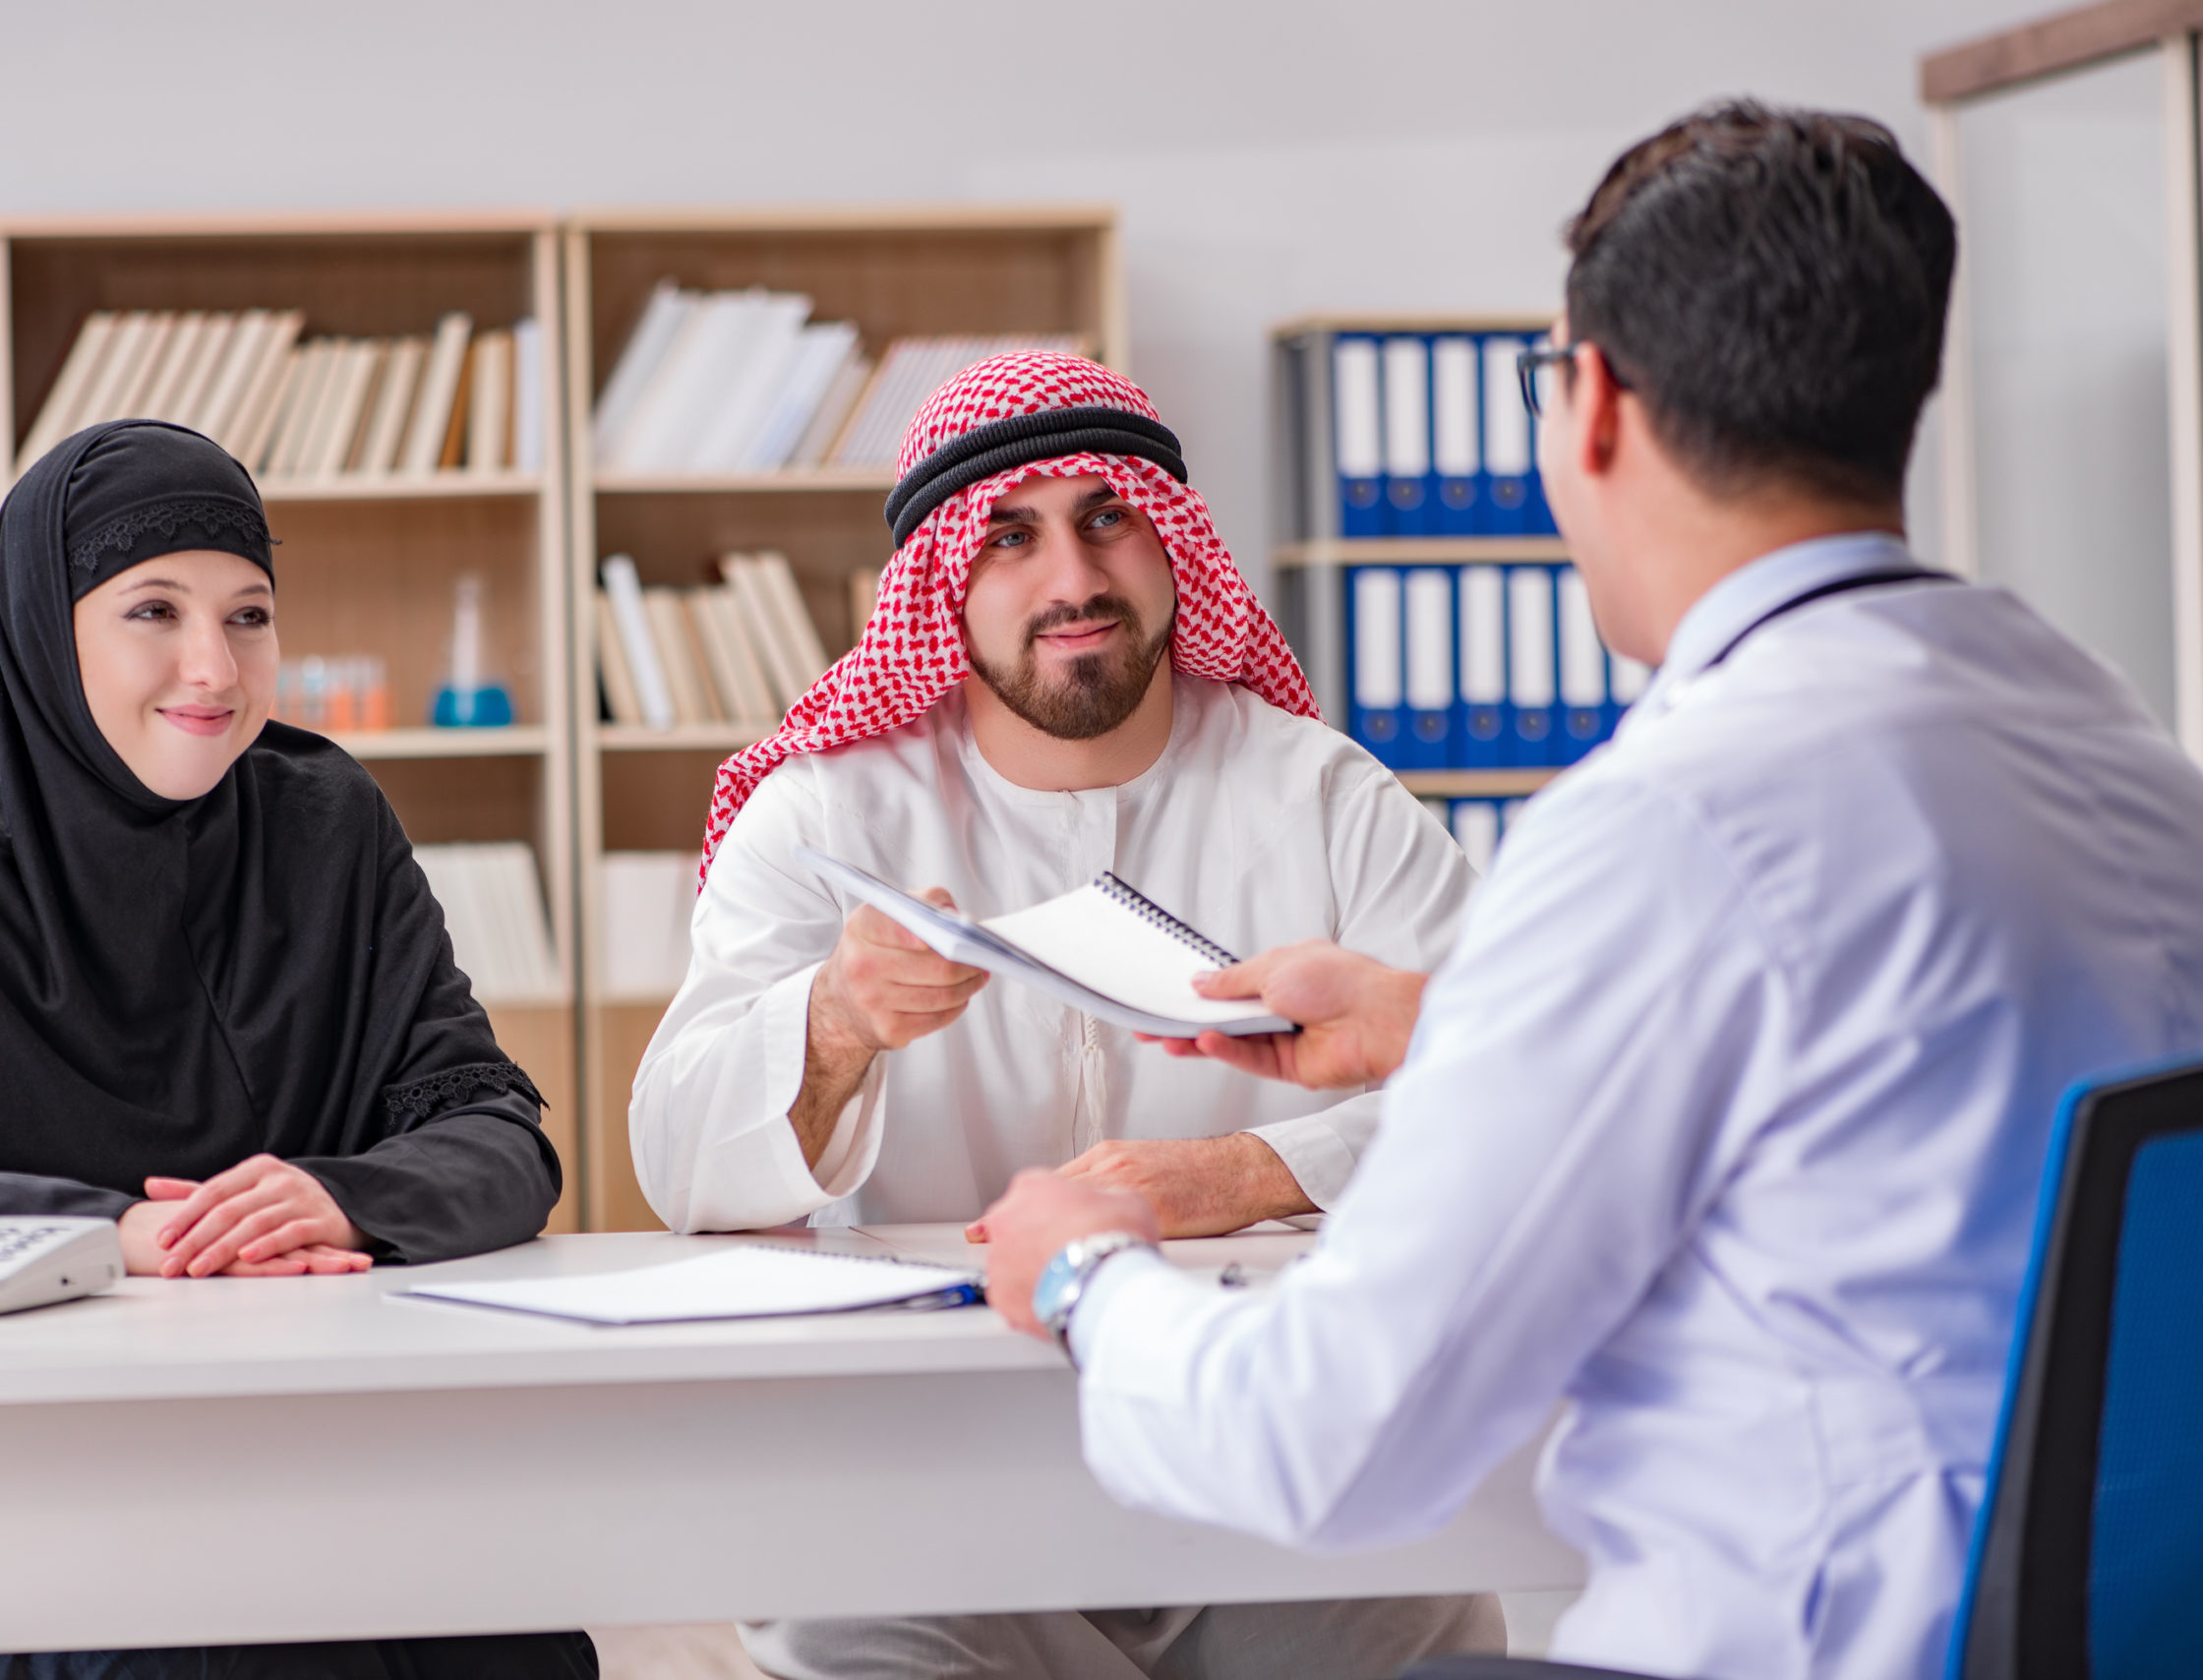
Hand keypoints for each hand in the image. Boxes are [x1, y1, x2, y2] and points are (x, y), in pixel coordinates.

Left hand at [140, 1157, 371, 1277]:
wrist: (347, 1204)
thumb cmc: (286, 1202)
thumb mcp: (244, 1190)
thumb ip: (198, 1190)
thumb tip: (151, 1185)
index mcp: (257, 1169)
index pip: (213, 1191)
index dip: (185, 1216)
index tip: (163, 1240)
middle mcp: (279, 1179)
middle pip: (230, 1211)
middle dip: (196, 1240)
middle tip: (172, 1265)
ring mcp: (302, 1198)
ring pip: (255, 1224)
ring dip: (223, 1249)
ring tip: (199, 1269)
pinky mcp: (322, 1220)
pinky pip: (291, 1232)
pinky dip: (268, 1245)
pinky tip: (248, 1258)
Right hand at [810, 892, 988, 1054]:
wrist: (840, 999)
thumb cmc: (874, 948)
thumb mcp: (887, 915)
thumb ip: (925, 903)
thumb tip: (959, 918)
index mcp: (861, 928)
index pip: (899, 926)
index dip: (929, 932)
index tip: (956, 934)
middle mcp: (861, 966)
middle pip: (938, 967)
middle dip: (970, 964)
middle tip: (983, 959)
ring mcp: (872, 1002)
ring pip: (943, 995)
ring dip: (969, 986)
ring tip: (978, 976)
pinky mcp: (888, 1030)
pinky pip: (938, 1018)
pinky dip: (957, 1006)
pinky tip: (960, 996)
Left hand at [965, 1134, 1311, 1241]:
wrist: (1240, 1172)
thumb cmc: (1199, 1177)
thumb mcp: (1142, 1173)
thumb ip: (1106, 1190)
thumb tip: (1073, 1219)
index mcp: (1107, 1158)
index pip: (1045, 1185)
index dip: (1012, 1210)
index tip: (984, 1226)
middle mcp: (1110, 1167)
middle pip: (1045, 1196)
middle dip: (1010, 1223)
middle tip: (983, 1243)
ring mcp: (1128, 1188)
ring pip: (1066, 1212)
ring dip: (1037, 1241)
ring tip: (1015, 1268)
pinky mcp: (1150, 1210)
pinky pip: (1105, 1234)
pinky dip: (1080, 1253)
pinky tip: (1064, 1273)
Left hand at [974, 1168, 1159, 1339]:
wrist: (1108, 1285)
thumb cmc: (1115, 1238)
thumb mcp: (1123, 1198)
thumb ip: (1101, 1198)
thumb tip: (1104, 1207)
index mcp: (1031, 1186)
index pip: (1035, 1193)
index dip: (1057, 1211)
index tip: (1069, 1224)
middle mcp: (1006, 1218)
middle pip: (1016, 1226)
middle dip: (1037, 1239)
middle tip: (1067, 1253)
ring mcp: (998, 1259)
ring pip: (1010, 1262)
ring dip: (1031, 1269)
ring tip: (1064, 1282)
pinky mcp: (1000, 1295)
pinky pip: (1012, 1295)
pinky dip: (1029, 1299)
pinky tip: (1055, 1300)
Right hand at [1141, 942, 1427, 1089]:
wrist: (1379, 1019)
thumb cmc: (1340, 981)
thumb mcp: (1274, 966)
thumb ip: (1232, 981)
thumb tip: (1201, 982)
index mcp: (1282, 973)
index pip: (1229, 984)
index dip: (1198, 991)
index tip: (1165, 996)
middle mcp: (1282, 1005)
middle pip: (1225, 1016)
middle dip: (1188, 1020)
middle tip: (1150, 1026)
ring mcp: (1286, 1037)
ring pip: (1233, 1041)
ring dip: (1200, 1039)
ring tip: (1165, 1039)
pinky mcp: (1291, 1067)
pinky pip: (1250, 1059)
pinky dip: (1227, 1051)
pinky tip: (1205, 1042)